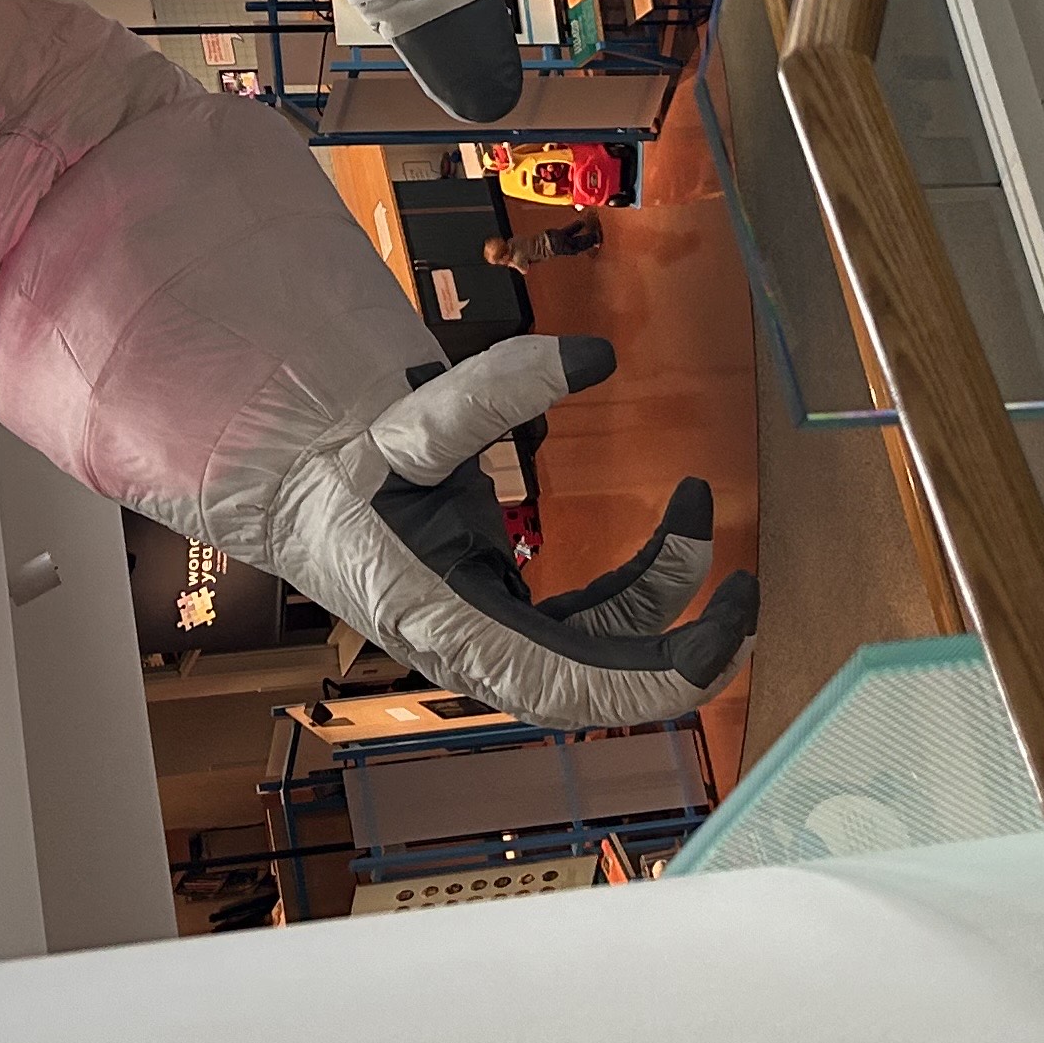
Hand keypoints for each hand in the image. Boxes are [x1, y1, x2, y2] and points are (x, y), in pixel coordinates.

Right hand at [249, 332, 754, 729]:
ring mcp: (500, 639)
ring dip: (665, 593)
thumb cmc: (340, 471)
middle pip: (608, 679)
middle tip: (750, 585)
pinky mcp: (509, 616)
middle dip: (687, 642)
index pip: (576, 686)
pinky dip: (636, 583)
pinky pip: (592, 618)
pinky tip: (665, 526)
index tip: (723, 634)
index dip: (657, 677)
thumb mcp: (408, 426)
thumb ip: (494, 391)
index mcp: (457, 632)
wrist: (293, 488)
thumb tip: (593, 355)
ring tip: (694, 504)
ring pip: (606, 643)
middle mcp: (485, 653)